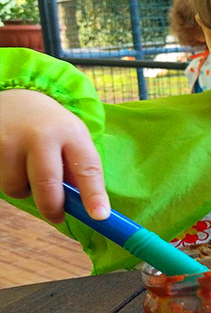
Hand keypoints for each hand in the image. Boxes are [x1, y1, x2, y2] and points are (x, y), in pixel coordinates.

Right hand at [0, 89, 109, 223]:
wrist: (16, 96)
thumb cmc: (51, 126)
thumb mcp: (72, 138)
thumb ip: (77, 169)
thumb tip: (83, 206)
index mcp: (72, 132)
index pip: (87, 167)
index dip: (94, 195)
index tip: (99, 216)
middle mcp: (42, 135)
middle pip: (48, 183)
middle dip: (53, 207)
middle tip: (57, 215)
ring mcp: (12, 140)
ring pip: (17, 187)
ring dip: (25, 191)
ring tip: (29, 172)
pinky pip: (0, 182)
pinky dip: (10, 180)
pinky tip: (13, 163)